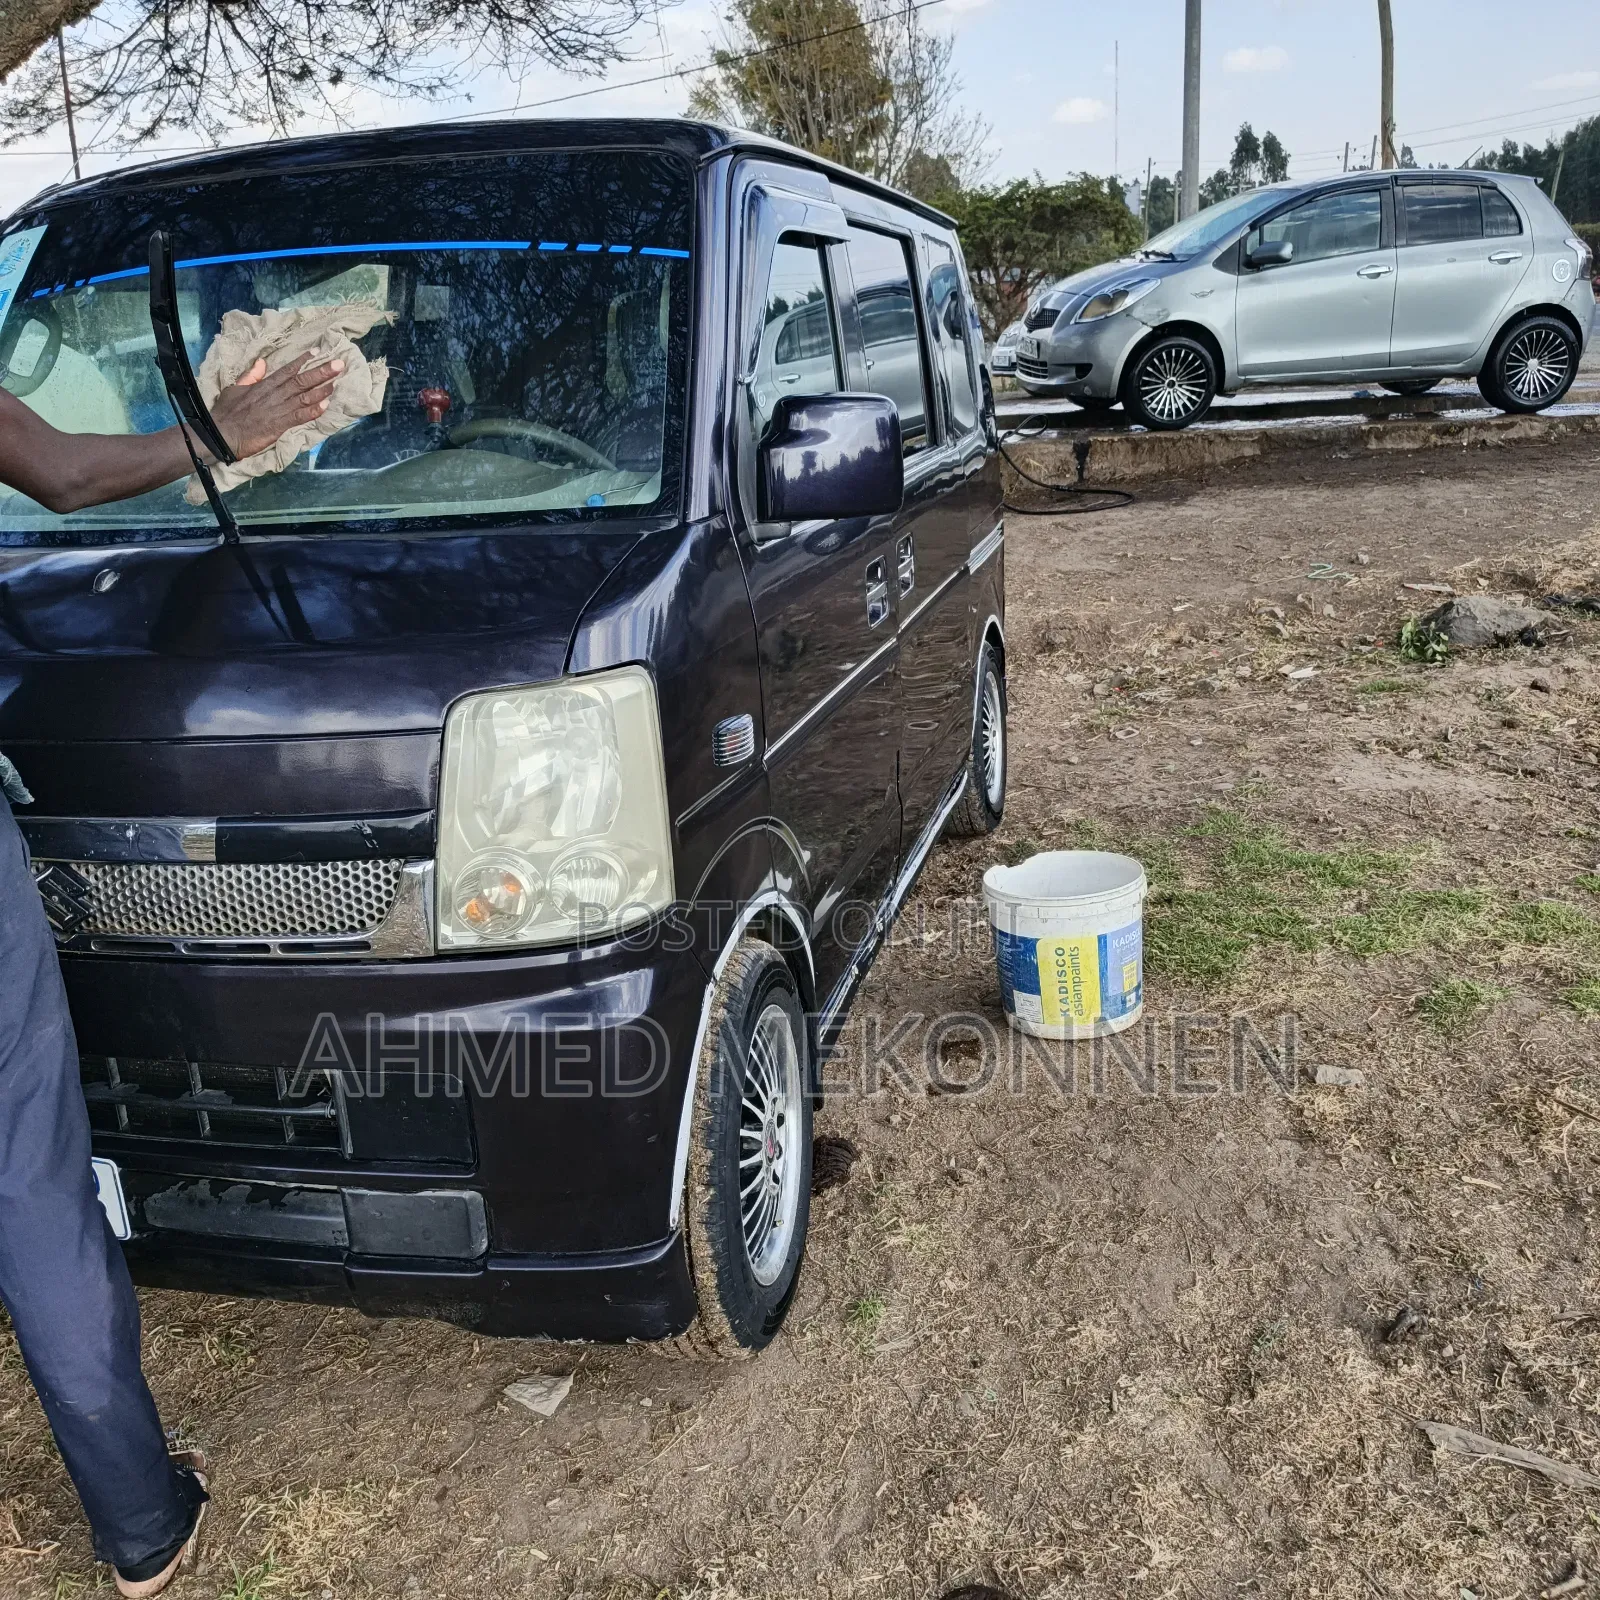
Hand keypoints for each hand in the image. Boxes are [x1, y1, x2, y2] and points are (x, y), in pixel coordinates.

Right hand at [206, 354, 344, 460]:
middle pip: (301, 380)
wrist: (222, 432)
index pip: (288, 370)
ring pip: (304, 396)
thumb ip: (251, 375)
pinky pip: (300, 416)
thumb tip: (261, 362)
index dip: (304, 361)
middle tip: (339, 364)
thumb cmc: (227, 412)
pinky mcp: (280, 424)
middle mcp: (274, 394)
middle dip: (321, 372)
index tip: (318, 352)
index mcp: (264, 385)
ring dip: (322, 389)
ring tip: (337, 381)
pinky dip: (314, 411)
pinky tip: (326, 405)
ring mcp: (278, 409)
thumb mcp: (236, 388)